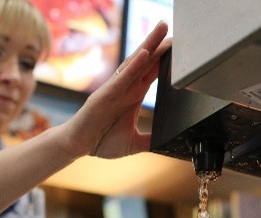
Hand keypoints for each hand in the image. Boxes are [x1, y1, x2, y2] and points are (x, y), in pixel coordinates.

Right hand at [65, 21, 171, 158]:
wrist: (79, 146)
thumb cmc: (101, 141)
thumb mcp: (133, 144)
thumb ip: (149, 141)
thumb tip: (167, 143)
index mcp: (133, 96)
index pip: (153, 73)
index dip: (166, 60)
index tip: (181, 49)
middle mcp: (126, 88)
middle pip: (146, 61)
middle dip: (159, 44)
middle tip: (171, 27)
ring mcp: (116, 89)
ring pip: (135, 63)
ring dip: (149, 46)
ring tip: (161, 30)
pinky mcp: (106, 95)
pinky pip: (123, 78)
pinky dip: (134, 65)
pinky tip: (146, 54)